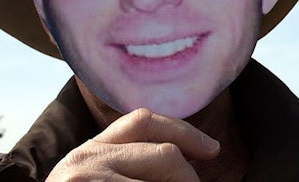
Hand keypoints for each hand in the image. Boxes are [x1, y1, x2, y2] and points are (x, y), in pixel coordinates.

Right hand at [47, 108, 220, 180]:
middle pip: (164, 154)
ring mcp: (86, 181)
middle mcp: (85, 159)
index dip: (184, 132)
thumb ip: (128, 164)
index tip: (212, 150)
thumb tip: (187, 165)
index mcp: (90, 150)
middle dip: (188, 178)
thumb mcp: (96, 179)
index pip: (143, 121)